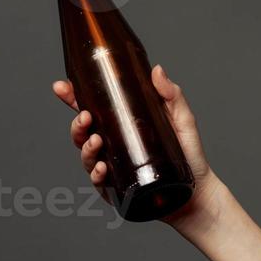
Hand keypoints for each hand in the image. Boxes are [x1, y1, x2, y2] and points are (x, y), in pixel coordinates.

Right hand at [51, 65, 226, 231]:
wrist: (198, 190)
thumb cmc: (188, 154)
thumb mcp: (181, 119)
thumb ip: (171, 95)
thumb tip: (157, 70)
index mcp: (122, 125)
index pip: (92, 109)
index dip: (73, 98)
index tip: (62, 87)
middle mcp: (113, 145)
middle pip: (83, 133)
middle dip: (77, 124)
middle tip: (86, 118)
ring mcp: (114, 167)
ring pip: (87, 156)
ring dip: (85, 148)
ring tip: (96, 141)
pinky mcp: (118, 189)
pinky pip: (99, 182)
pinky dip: (96, 174)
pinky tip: (101, 168)